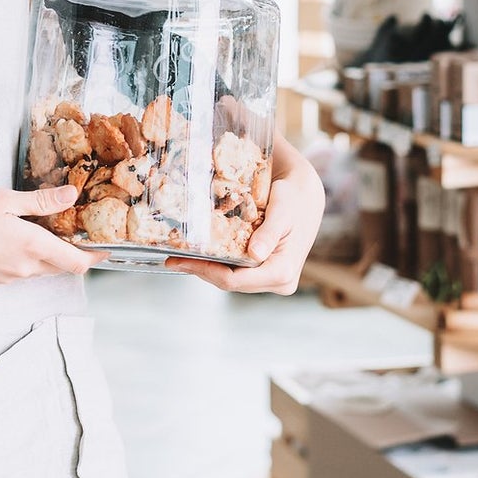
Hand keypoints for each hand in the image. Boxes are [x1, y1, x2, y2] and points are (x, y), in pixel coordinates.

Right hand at [0, 185, 98, 282]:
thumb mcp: (2, 199)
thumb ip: (40, 201)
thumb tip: (72, 195)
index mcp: (32, 247)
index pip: (77, 262)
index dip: (95, 257)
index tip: (106, 246)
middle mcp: (25, 268)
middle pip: (62, 268)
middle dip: (75, 254)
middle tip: (79, 232)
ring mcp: (8, 276)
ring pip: (42, 270)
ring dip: (52, 256)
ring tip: (50, 231)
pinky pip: (23, 272)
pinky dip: (31, 259)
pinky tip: (20, 239)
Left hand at [165, 133, 324, 294]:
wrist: (305, 195)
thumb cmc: (293, 199)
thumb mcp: (282, 211)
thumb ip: (269, 232)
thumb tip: (255, 254)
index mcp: (282, 273)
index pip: (235, 280)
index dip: (205, 272)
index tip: (181, 260)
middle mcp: (279, 282)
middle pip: (230, 283)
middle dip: (201, 270)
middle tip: (172, 258)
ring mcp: (272, 279)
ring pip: (231, 279)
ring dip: (206, 268)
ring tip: (179, 256)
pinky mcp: (266, 272)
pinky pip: (237, 271)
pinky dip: (217, 263)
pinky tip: (198, 253)